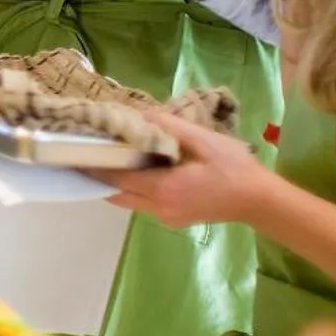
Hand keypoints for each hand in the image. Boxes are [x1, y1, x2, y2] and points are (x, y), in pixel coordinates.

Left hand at [83, 110, 270, 230]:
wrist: (260, 201)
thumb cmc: (234, 168)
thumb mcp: (205, 141)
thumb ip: (171, 128)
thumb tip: (142, 116)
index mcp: (163, 189)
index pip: (118, 178)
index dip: (95, 165)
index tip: (75, 152)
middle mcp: (158, 208)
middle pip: (116, 194)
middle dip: (99, 176)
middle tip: (85, 153)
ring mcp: (165, 217)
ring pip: (128, 200)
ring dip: (117, 182)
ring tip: (107, 157)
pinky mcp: (173, 219)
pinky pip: (143, 203)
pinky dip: (134, 187)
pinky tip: (137, 168)